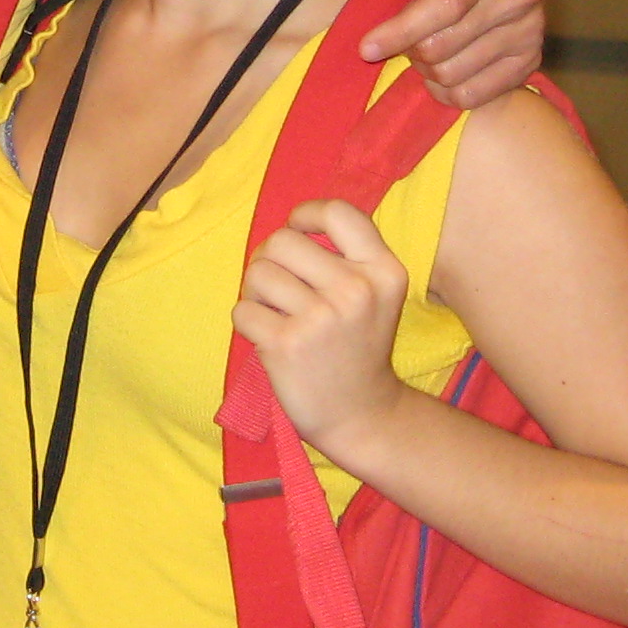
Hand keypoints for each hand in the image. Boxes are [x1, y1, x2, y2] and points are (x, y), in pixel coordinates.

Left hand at [231, 198, 413, 456]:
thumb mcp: (375, 294)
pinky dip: (247, 323)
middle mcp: (357, 290)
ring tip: (275, 314)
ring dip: (256, 293)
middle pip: (283, 240)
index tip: (298, 233)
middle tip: (279, 287)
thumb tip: (287, 228)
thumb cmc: (358, 345)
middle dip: (270, 260)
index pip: (338, 212)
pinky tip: (269, 338)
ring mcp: (322, 318)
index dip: (306, 215)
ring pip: (257, 272)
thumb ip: (345, 256)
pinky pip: (242, 310)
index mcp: (384, 271)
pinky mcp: (287, 344)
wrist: (361, 414)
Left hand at [342, 0, 545, 105]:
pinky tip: (442, 66)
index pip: (447, 4)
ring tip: (425, 44)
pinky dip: (446, 90)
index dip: (403, 30)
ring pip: (455, 75)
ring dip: (426, 69)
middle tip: (405, 33)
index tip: (365, 47)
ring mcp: (532, 30)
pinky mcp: (531, 60)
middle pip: (445, 45)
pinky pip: (473, 96)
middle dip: (410, 47)